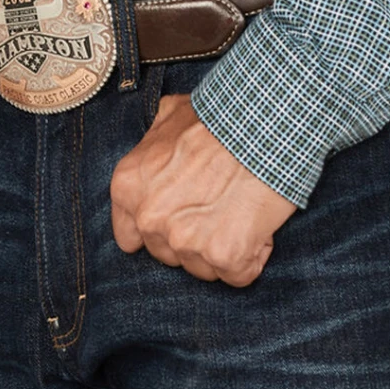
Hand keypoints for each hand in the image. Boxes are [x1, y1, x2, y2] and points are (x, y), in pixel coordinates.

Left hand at [110, 94, 296, 285]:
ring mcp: (186, 241)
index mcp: (129, 187)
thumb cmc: (218, 117)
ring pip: (202, 268)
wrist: (261, 125)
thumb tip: (156, 147)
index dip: (157, 228)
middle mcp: (150, 219)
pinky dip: (252, 255)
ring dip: (221, 248)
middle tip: (217, 206)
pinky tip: (257, 224)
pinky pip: (237, 273)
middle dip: (192, 238)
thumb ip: (153, 142)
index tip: (177, 219)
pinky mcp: (224, 256)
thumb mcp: (171, 115)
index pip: (128, 237)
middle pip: (168, 254)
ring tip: (239, 209)